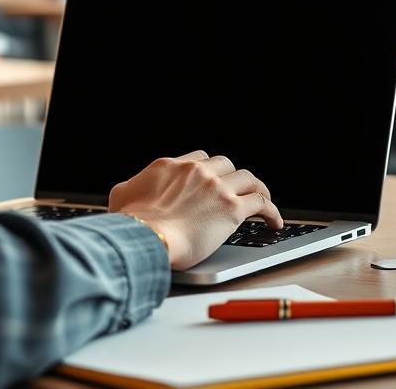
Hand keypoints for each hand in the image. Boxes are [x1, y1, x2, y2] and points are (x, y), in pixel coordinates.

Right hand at [109, 151, 283, 269]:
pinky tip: (274, 221)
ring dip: (257, 188)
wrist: (145, 237)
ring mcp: (216, 188)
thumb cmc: (131, 223)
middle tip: (237, 189)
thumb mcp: (121, 196)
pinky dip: (271, 211)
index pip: (200, 157)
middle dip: (232, 177)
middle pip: (226, 164)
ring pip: (248, 178)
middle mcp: (197, 171)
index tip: (214, 180)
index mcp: (171, 165)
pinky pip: (261, 203)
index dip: (209, 169)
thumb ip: (130, 188)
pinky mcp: (232, 209)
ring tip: (263, 199)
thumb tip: (129, 191)